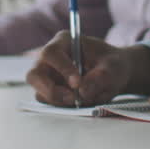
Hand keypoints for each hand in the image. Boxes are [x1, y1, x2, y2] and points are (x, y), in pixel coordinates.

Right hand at [26, 33, 149, 107]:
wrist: (114, 75)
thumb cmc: (113, 64)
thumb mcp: (113, 67)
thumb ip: (100, 77)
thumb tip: (83, 92)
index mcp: (64, 42)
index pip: (51, 53)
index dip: (61, 68)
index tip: (77, 83)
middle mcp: (51, 59)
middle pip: (34, 75)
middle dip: (50, 90)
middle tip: (72, 99)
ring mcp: (49, 77)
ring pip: (40, 93)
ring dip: (59, 101)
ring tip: (81, 101)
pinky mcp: (52, 92)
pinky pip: (49, 103)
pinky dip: (63, 106)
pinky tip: (80, 102)